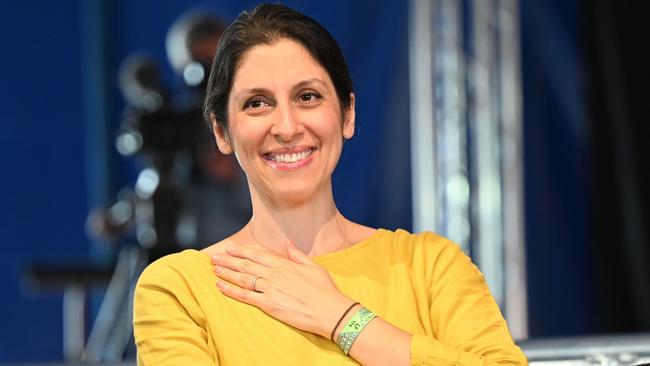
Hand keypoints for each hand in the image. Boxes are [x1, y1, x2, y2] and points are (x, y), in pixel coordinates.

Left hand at [211, 241, 354, 338]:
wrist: (330, 311)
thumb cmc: (325, 290)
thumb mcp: (314, 267)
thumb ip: (298, 255)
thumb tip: (288, 244)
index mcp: (285, 264)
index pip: (258, 254)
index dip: (242, 251)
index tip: (231, 248)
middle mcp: (274, 274)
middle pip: (246, 264)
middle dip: (229, 259)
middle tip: (215, 257)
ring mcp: (270, 289)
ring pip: (243, 278)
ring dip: (227, 272)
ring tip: (214, 268)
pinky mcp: (269, 304)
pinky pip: (245, 296)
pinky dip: (231, 291)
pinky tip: (220, 286)